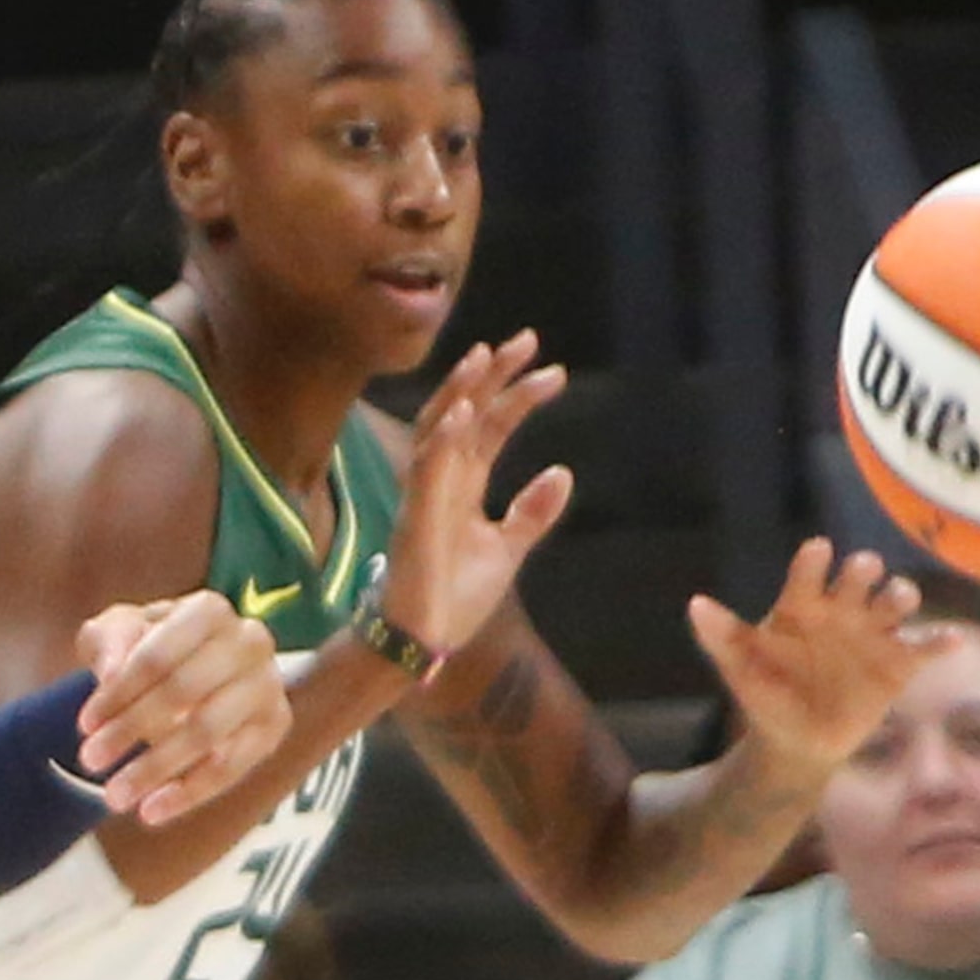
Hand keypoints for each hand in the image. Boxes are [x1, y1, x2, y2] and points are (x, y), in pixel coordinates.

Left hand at [76, 590, 287, 828]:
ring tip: (114, 797)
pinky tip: (152, 811)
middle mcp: (249, 641)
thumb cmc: (145, 646)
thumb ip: (108, 641)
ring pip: (208, 733)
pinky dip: (190, 792)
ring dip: (156, 768)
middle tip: (89, 762)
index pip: (156, 656)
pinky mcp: (274, 726)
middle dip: (131, 729)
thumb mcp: (116, 632)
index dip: (118, 693)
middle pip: (183, 693)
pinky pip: (232, 767)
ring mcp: (267, 685)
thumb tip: (111, 670)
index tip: (84, 725)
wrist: (186, 667)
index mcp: (208, 610)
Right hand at [381, 333, 572, 653]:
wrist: (423, 640)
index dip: (517, 396)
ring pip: (441, 431)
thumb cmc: (455, 597)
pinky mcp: (416, 519)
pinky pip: (426, 471)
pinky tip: (460, 412)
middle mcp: (442, 480)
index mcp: (463, 485)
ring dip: (461, 393)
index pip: (491, 427)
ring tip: (483, 356)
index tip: (554, 371)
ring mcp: (426, 496)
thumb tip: (562, 473)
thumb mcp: (507, 550)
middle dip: (492, 377)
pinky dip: (442, 440)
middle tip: (525, 340)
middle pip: (466, 414)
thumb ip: (531, 513)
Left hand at [688, 537, 932, 776]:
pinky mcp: (899, 663)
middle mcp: (842, 609)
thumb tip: (695, 604)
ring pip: (895, 604)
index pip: (808, 574)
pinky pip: (925, 647)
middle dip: (863, 571)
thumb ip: (721, 636)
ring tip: (899, 598)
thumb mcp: (739, 667)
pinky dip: (940, 642)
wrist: (797, 739)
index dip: (813, 561)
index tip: (818, 550)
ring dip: (901, 597)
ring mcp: (874, 633)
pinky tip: (950, 639)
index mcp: (802, 604)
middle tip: (863, 569)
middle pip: (859, 579)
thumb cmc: (766, 692)